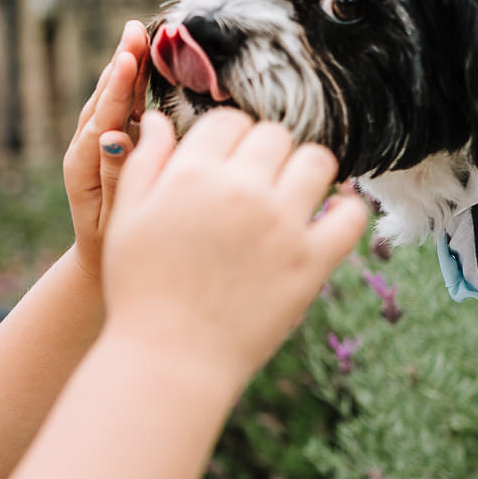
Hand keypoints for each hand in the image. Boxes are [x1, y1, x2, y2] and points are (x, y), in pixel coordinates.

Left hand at [64, 20, 149, 280]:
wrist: (99, 261)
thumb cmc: (112, 246)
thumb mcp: (113, 218)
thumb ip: (113, 176)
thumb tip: (111, 137)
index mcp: (82, 166)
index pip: (102, 119)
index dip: (117, 88)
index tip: (128, 57)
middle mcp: (85, 148)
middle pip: (103, 99)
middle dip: (120, 64)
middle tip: (134, 29)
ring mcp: (97, 144)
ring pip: (110, 98)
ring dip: (125, 66)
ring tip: (137, 34)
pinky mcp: (110, 143)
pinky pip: (120, 107)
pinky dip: (133, 82)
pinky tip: (145, 59)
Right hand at [101, 109, 367, 380]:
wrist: (169, 360)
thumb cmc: (139, 291)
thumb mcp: (126, 220)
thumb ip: (144, 162)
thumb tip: (159, 118)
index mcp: (192, 174)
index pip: (228, 121)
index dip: (227, 137)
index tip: (226, 162)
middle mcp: (241, 190)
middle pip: (274, 135)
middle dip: (264, 151)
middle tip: (257, 180)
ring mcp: (281, 225)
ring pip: (317, 161)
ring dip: (306, 170)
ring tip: (293, 193)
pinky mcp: (311, 262)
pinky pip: (351, 216)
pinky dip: (347, 210)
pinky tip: (330, 216)